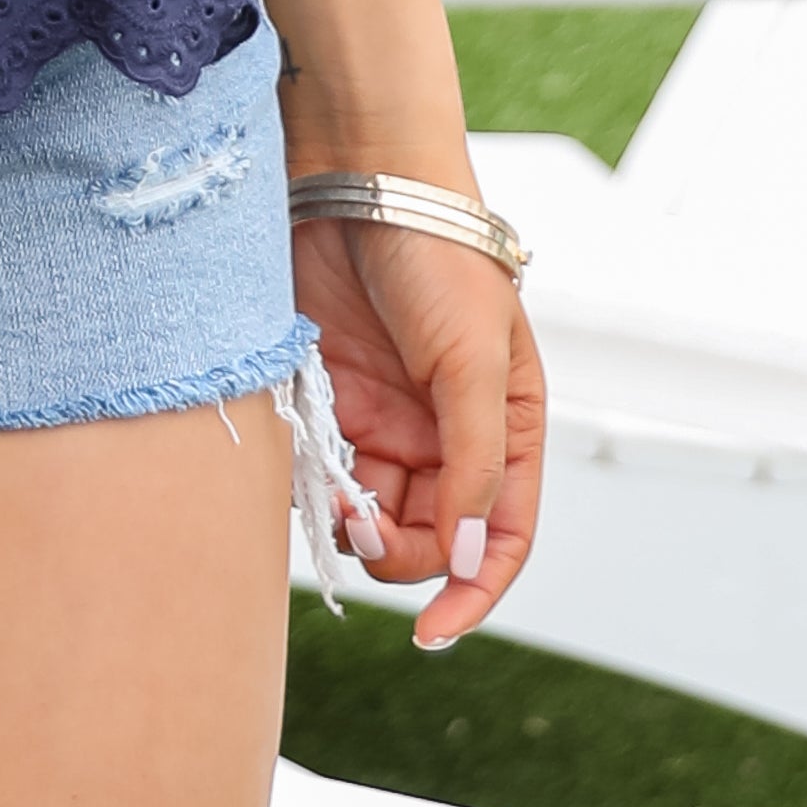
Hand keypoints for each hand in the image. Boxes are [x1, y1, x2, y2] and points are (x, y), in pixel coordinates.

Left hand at [292, 212, 544, 647]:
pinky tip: (304, 460)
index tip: (435, 631)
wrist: (356, 175)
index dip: (476, 592)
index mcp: (502, 428)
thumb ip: (473, 460)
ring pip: (368, 510)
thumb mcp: (472, 358)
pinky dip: (310, 479)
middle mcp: (444, 432)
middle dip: (397, 549)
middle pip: (428, 536)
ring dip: (348, 518)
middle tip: (361, 523)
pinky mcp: (326, 393)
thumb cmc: (437, 254)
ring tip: (330, 486)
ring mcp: (382, 415)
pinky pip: (320, 466)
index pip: (502, 539)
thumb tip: (472, 557)